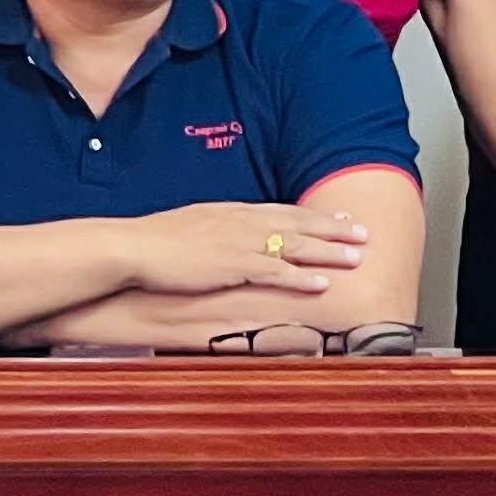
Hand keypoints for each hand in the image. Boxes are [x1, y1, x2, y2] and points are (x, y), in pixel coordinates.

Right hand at [122, 202, 371, 298]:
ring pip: (295, 245)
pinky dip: (300, 278)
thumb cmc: (154, 241)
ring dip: (328, 252)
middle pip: (298, 223)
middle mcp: (241, 222)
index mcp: (232, 212)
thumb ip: (216, 232)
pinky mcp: (231, 265)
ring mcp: (238, 242)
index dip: (314, 216)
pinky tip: (321, 284)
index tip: (338, 217)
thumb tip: (227, 241)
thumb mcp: (192, 228)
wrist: (132, 246)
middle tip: (363, 232)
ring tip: (357, 257)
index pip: (282, 211)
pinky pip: (275, 272)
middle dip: (333, 228)